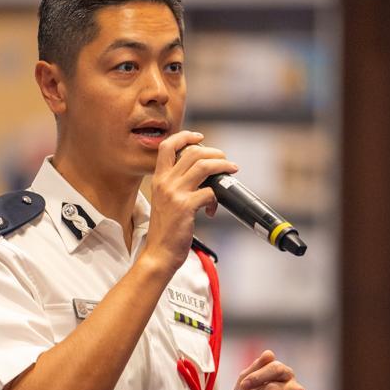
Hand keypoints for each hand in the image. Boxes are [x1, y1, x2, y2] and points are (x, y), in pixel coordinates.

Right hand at [144, 130, 237, 274]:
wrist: (159, 252)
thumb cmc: (165, 229)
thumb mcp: (164, 201)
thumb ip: (175, 185)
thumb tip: (201, 174)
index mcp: (158, 179)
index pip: (167, 146)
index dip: (185, 137)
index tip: (199, 137)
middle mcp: (165, 183)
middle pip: (192, 152)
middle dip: (214, 152)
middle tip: (225, 160)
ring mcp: (175, 194)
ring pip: (204, 166)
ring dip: (223, 166)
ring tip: (231, 170)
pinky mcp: (185, 207)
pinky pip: (210, 192)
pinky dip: (216, 199)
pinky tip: (212, 210)